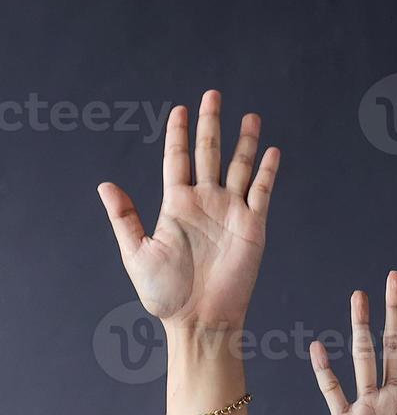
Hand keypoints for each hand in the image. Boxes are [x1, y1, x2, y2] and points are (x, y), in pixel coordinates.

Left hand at [98, 90, 280, 330]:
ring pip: (240, 167)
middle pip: (209, 153)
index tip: (180, 109)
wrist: (199, 319)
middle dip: (211, 124)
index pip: (178, 159)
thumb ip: (125, 217)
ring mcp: (231, 212)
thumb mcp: (136, 253)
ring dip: (245, 142)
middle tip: (213, 95)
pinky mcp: (253, 226)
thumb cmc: (165, 293)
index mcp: (176, 205)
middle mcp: (206, 202)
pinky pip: (262, 191)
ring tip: (250, 117)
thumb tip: (105, 185)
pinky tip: (272, 152)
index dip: (179, 134)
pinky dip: (268, 171)